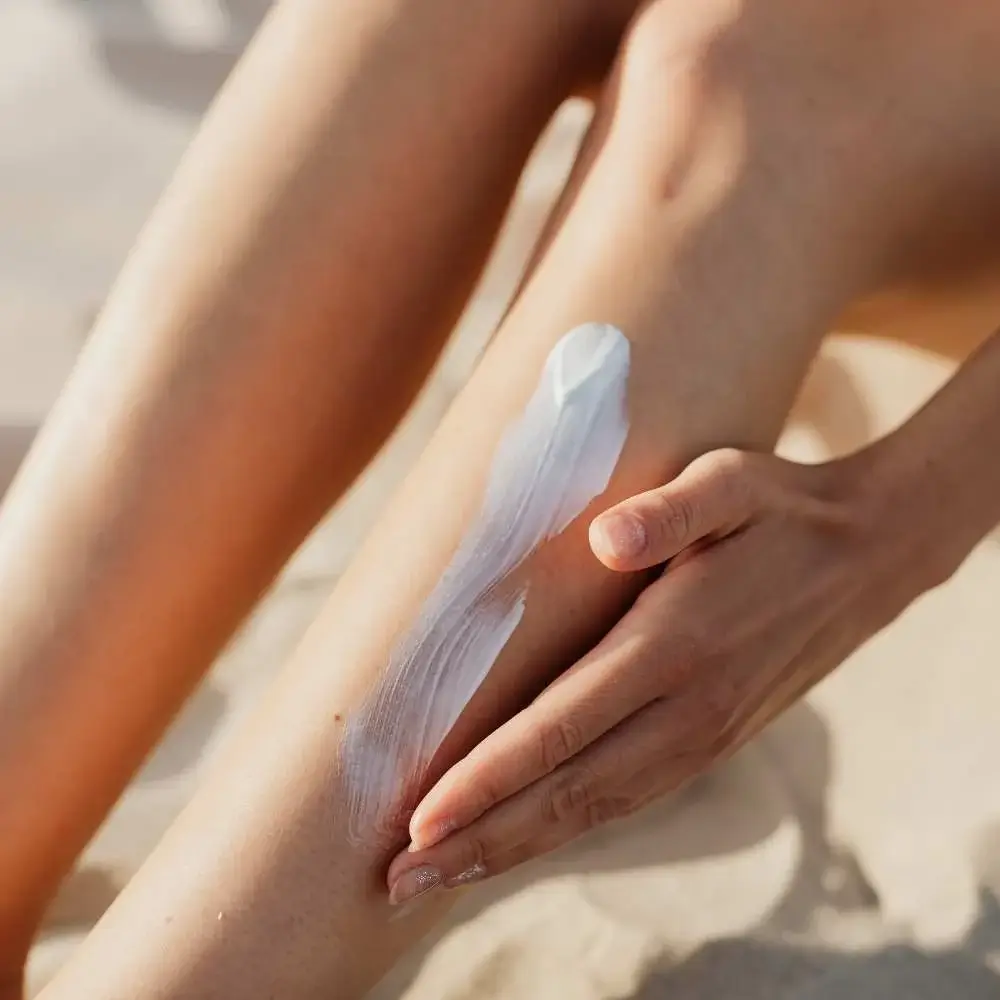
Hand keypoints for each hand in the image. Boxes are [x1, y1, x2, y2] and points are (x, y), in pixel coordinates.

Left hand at [387, 445, 937, 903]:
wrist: (867, 555)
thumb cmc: (780, 509)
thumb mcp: (731, 481)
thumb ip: (671, 511)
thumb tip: (607, 538)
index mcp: (675, 644)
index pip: (560, 729)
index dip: (486, 780)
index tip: (419, 822)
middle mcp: (688, 707)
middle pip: (567, 793)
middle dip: (479, 840)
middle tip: (396, 880)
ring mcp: (704, 734)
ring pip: (596, 810)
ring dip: (515, 848)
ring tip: (441, 876)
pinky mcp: (712, 740)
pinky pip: (627, 799)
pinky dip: (566, 829)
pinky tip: (523, 839)